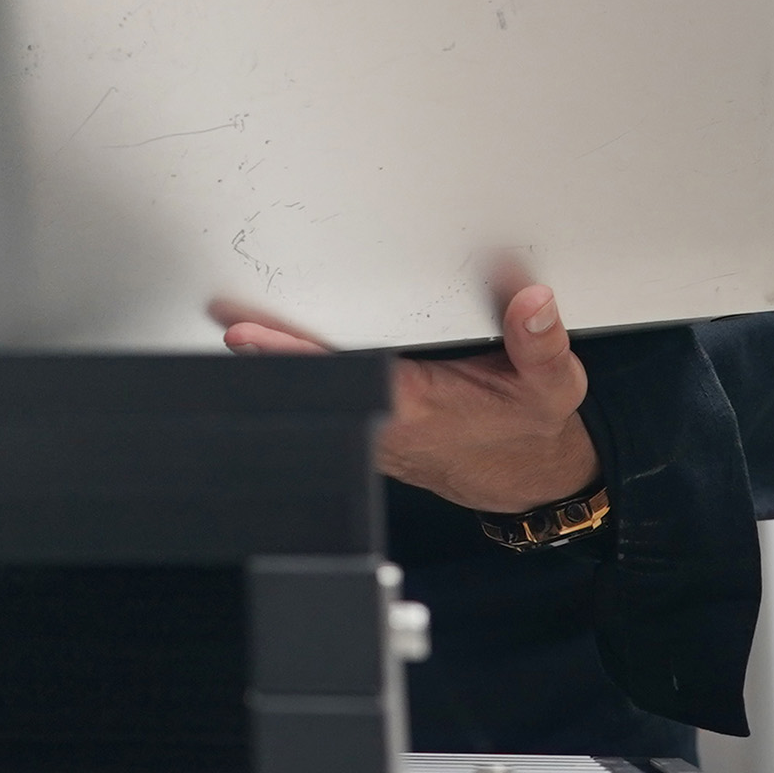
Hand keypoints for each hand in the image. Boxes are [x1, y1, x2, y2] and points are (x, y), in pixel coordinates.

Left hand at [217, 282, 598, 515]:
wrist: (527, 471)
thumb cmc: (530, 425)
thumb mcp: (553, 385)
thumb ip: (540, 343)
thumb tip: (532, 301)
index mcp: (418, 407)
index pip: (345, 378)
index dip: (293, 357)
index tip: (251, 335)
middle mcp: (385, 421)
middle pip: (314, 388)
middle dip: (264, 357)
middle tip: (220, 318)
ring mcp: (373, 426)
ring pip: (315, 398)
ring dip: (272, 367)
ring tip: (225, 324)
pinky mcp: (371, 423)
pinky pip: (327, 401)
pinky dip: (295, 377)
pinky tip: (259, 351)